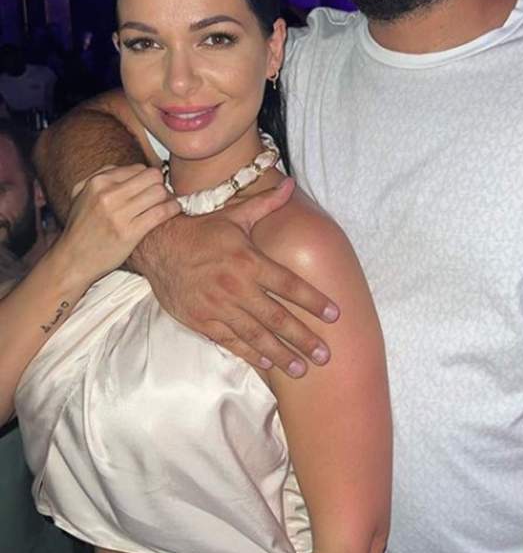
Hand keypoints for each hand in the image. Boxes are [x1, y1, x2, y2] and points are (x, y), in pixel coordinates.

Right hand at [55, 164, 180, 287]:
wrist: (73, 260)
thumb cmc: (80, 228)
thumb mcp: (80, 194)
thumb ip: (102, 175)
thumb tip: (130, 168)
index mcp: (98, 182)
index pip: (139, 168)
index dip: (148, 178)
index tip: (151, 187)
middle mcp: (107, 195)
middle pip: (153, 177)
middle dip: (160, 185)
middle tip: (162, 196)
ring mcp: (118, 214)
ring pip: (160, 192)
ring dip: (168, 197)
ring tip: (167, 204)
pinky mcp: (130, 233)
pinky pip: (161, 212)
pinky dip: (173, 209)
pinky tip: (173, 211)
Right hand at [131, 177, 339, 376]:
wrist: (158, 247)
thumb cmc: (201, 230)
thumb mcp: (234, 214)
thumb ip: (266, 203)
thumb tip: (290, 184)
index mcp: (248, 261)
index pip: (289, 286)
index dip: (314, 302)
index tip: (334, 315)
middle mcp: (236, 287)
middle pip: (277, 318)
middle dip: (304, 338)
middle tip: (325, 355)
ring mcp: (219, 308)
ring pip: (256, 336)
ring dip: (281, 354)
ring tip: (302, 369)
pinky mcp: (203, 321)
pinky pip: (231, 341)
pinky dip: (250, 354)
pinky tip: (268, 363)